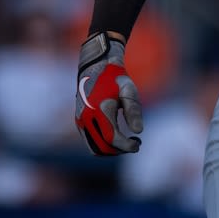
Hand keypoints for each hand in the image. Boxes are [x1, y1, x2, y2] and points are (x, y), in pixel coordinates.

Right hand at [74, 33, 143, 154]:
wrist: (95, 67)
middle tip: (136, 144)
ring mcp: (80, 121)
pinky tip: (117, 137)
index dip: (126, 146)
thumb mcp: (129, 91)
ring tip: (128, 142)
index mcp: (99, 110)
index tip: (138, 144)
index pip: (112, 138)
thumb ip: (134, 111)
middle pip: (102, 147)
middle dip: (120, 150)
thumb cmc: (116, 79)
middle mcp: (86, 118)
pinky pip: (90, 141)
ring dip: (111, 150)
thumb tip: (139, 132)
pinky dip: (103, 144)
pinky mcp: (79, 122)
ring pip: (94, 148)